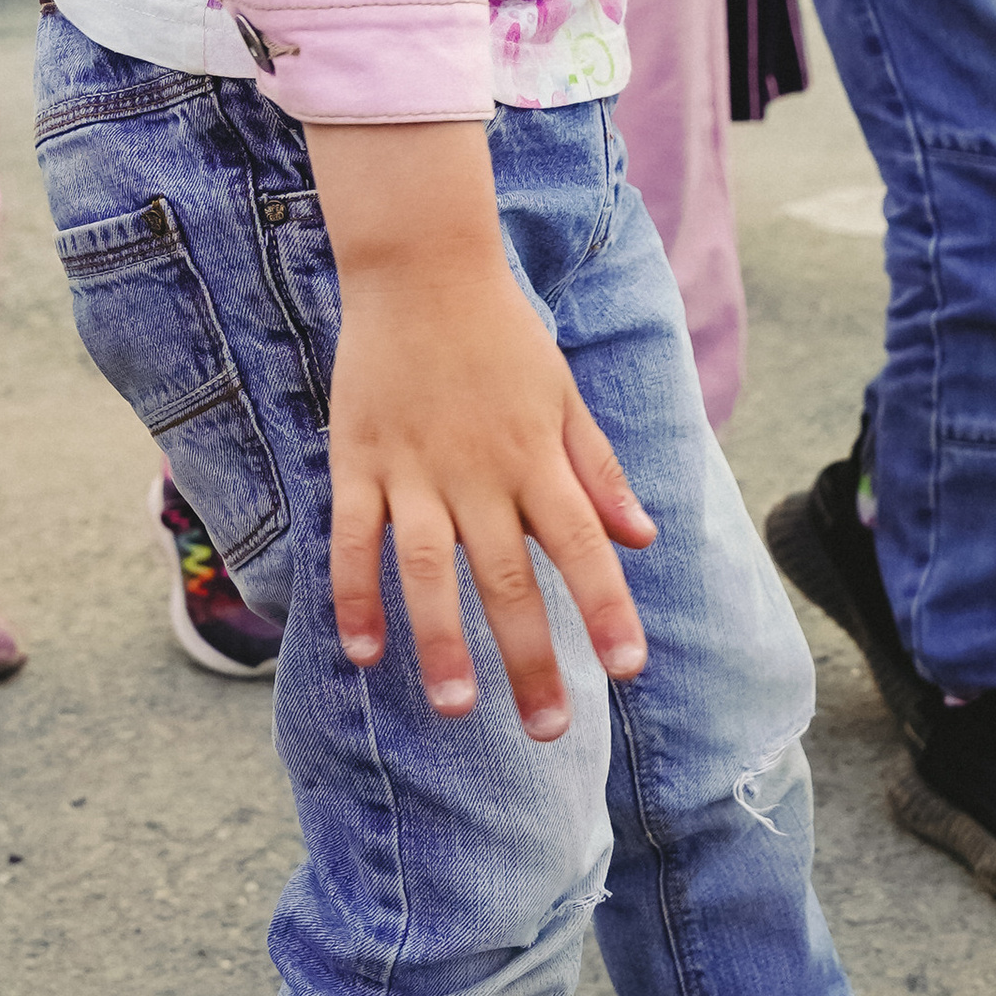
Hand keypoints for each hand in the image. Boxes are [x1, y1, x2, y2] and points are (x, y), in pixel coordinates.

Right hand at [323, 252, 656, 734]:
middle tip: (548, 729)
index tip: (628, 668)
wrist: (422, 266)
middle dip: (531, 657)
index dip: (607, 607)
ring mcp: (414, 470)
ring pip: (429, 570)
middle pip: (510, 577)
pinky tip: (365, 653)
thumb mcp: (564, 395)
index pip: (583, 544)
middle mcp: (479, 471)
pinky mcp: (359, 461)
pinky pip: (354, 539)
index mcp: (537, 456)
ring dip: (443, 642)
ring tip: (458, 708)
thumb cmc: (503, 334)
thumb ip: (597, 470)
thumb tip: (642, 537)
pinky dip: (356, 596)